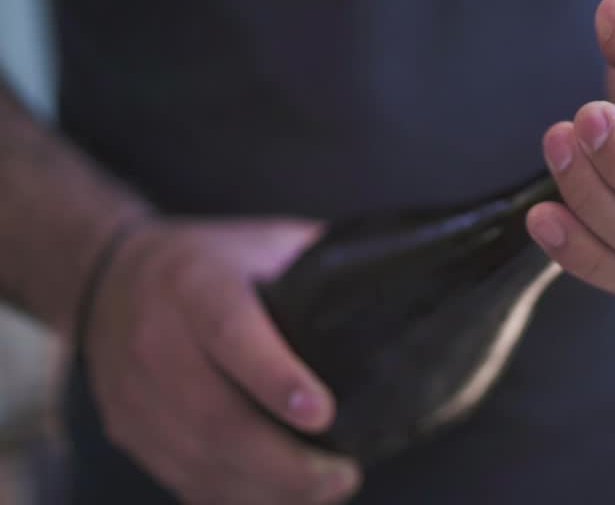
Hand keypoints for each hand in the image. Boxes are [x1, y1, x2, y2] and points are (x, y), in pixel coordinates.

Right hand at [84, 218, 361, 503]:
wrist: (109, 278)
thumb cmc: (210, 262)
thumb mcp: (262, 241)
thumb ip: (320, 259)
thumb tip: (398, 271)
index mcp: (196, 286)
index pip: (232, 335)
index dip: (276, 379)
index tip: (322, 414)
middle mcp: (157, 342)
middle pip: (216, 418)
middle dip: (285, 462)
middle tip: (344, 474)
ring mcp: (136, 394)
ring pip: (200, 460)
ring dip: (269, 490)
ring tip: (328, 489)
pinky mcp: (129, 431)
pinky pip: (184, 480)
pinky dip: (237, 498)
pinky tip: (283, 497)